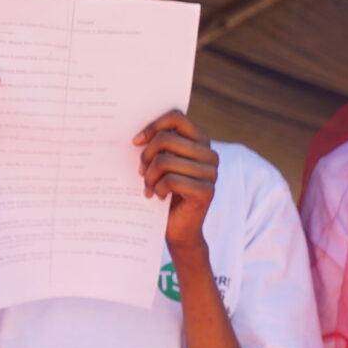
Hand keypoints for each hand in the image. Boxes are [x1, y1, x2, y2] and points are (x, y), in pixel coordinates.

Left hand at [137, 111, 218, 249]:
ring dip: (149, 176)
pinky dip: (157, 188)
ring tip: (148, 187)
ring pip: (165, 160)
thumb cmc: (165, 192)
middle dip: (146, 156)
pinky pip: (171, 180)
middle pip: (166, 139)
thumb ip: (159, 145)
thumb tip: (137, 137)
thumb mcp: (161, 163)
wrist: (178, 228)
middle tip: (141, 172)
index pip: (176, 118)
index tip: (136, 142)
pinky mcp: (206, 192)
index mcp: (200, 142)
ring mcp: (211, 173)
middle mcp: (209, 155)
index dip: (153, 126)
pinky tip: (158, 196)